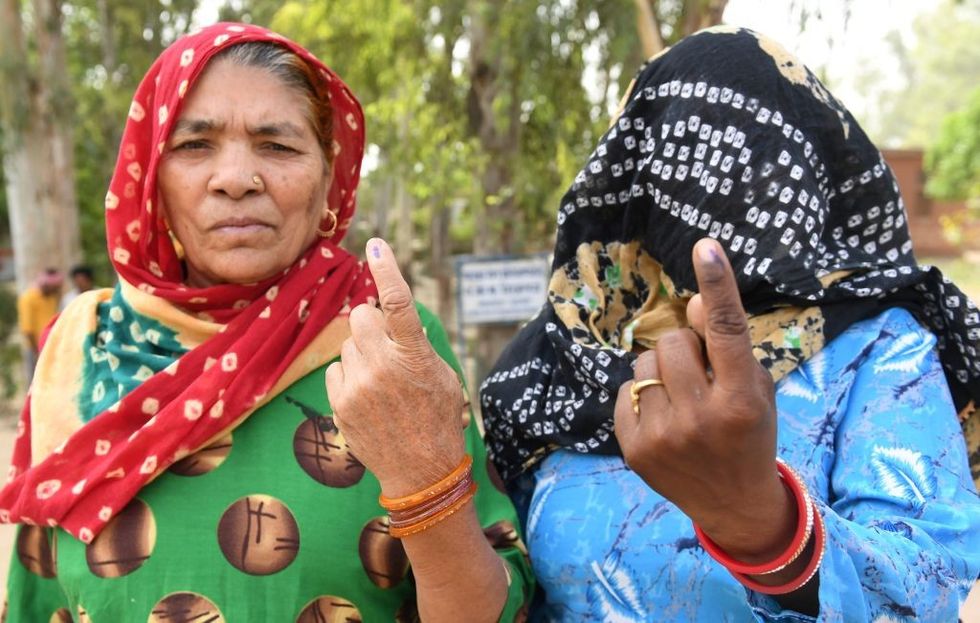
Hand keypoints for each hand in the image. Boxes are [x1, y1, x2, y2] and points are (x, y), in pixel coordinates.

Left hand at [325, 238, 465, 497]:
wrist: (421, 470)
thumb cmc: (437, 416)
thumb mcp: (439, 373)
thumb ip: (413, 341)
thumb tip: (385, 312)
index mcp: (415, 356)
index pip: (398, 303)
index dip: (387, 270)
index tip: (377, 245)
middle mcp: (384, 367)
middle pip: (362, 316)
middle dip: (372, 322)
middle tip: (388, 344)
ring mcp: (359, 386)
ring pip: (348, 343)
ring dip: (362, 352)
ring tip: (382, 382)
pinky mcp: (340, 402)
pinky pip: (336, 367)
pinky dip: (349, 374)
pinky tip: (368, 395)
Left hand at [614, 238, 795, 562]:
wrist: (733, 503)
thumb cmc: (748, 432)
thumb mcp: (754, 388)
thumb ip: (725, 344)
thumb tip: (695, 302)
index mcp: (741, 400)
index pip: (727, 331)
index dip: (717, 285)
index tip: (706, 246)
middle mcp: (702, 418)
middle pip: (672, 341)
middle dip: (684, 349)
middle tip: (700, 375)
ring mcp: (664, 436)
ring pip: (643, 362)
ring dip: (661, 370)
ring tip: (682, 399)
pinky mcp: (634, 449)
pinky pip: (625, 389)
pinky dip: (642, 394)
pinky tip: (663, 419)